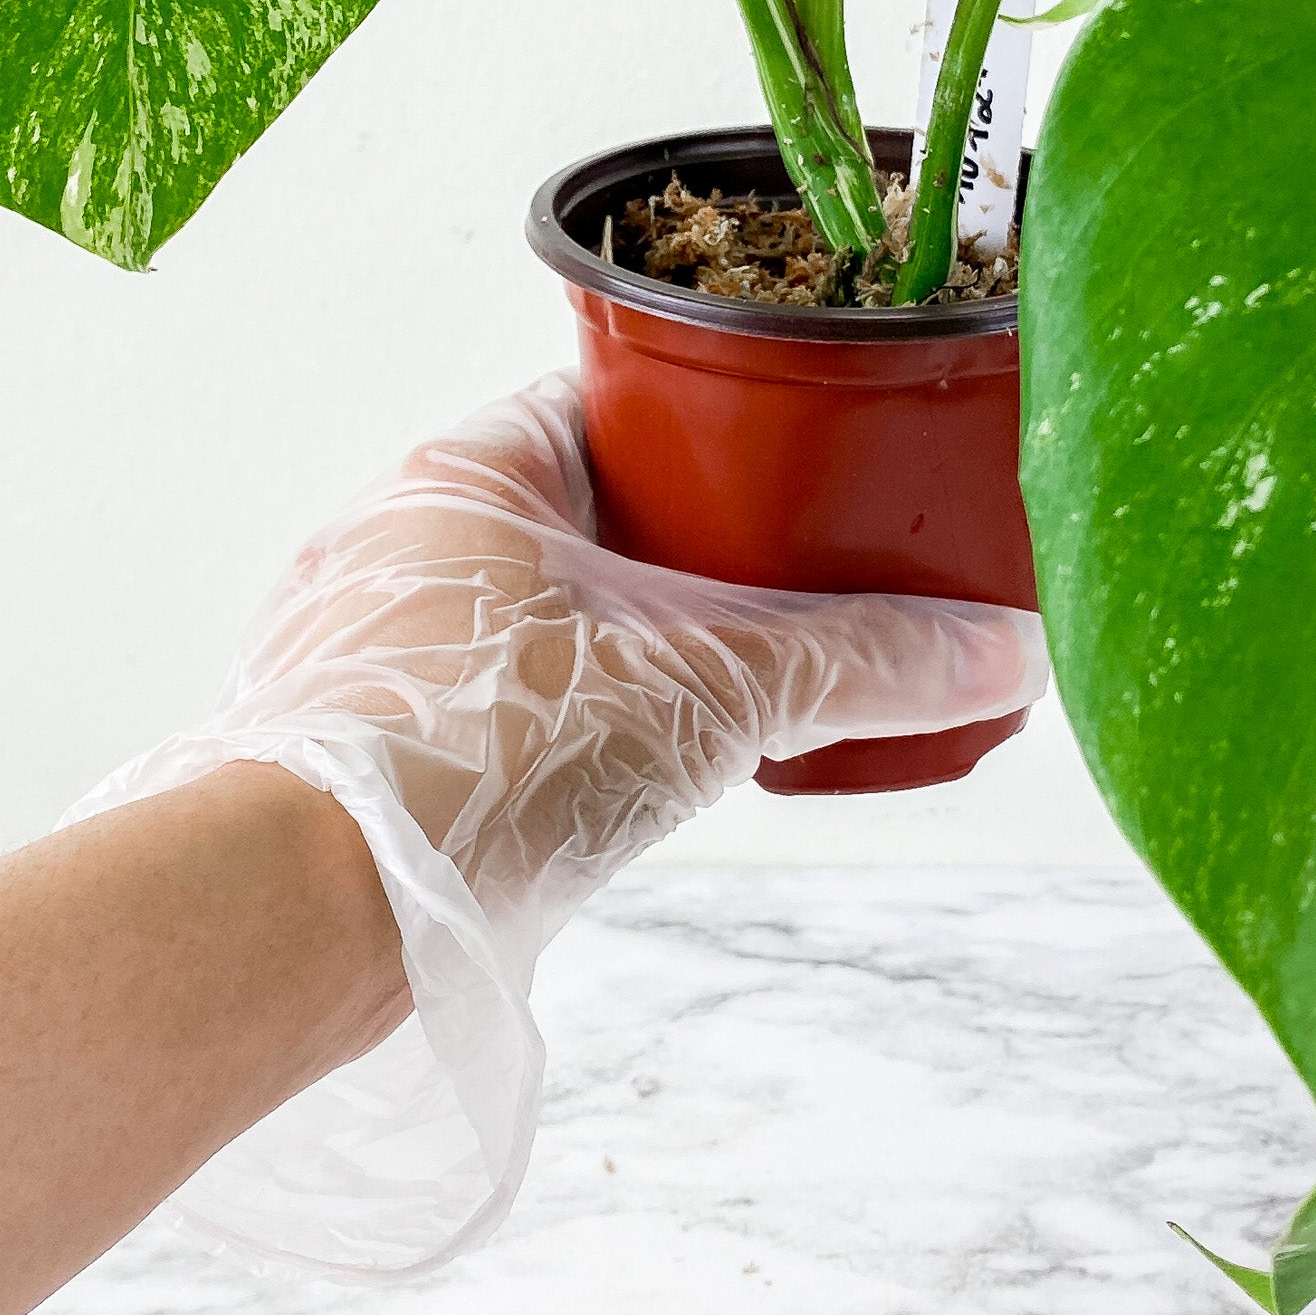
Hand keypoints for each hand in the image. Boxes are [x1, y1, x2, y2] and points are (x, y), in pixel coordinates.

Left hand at [66, 374, 1046, 1277]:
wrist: (313, 906)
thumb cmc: (488, 752)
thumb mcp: (711, 688)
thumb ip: (863, 663)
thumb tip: (1002, 649)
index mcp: (471, 471)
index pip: (609, 408)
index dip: (708, 431)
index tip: (788, 470)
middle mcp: (390, 540)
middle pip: (563, 517)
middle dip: (663, 561)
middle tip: (769, 599)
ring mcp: (347, 648)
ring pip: (506, 619)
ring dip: (594, 651)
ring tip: (696, 699)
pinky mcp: (333, 749)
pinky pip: (457, 708)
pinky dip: (532, 729)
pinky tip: (592, 782)